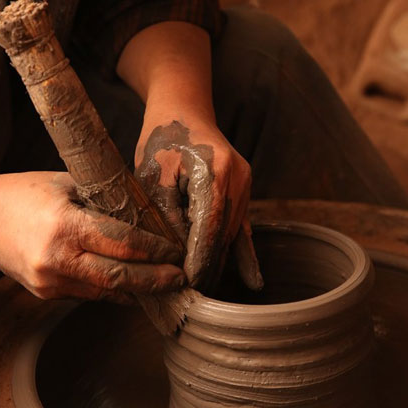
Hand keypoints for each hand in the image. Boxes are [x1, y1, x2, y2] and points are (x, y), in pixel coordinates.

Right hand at [0, 171, 184, 301]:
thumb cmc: (25, 193)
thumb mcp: (68, 184)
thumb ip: (105, 200)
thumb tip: (147, 213)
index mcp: (65, 225)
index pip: (123, 243)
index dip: (155, 251)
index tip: (175, 252)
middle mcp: (57, 259)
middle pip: (119, 276)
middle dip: (155, 280)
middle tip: (180, 279)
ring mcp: (50, 282)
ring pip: (106, 292)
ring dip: (137, 290)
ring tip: (164, 285)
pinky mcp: (46, 293)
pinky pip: (89, 294)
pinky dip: (113, 291)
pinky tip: (132, 286)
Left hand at [135, 119, 262, 291]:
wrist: (183, 109)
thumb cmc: (162, 139)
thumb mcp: (154, 176)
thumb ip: (168, 215)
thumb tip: (178, 255)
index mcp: (215, 173)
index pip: (209, 228)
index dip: (199, 259)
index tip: (189, 285)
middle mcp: (238, 180)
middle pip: (224, 235)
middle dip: (208, 267)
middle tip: (192, 299)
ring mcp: (245, 185)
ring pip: (232, 234)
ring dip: (218, 261)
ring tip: (204, 293)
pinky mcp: (244, 190)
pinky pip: (243, 227)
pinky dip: (243, 254)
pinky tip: (253, 281)